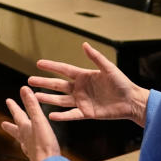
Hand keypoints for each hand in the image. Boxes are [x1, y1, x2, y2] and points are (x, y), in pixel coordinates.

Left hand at [1, 86, 61, 160]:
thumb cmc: (44, 144)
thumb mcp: (39, 121)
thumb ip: (32, 105)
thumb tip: (24, 89)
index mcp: (25, 129)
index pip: (18, 115)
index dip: (13, 107)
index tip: (8, 100)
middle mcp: (26, 139)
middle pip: (16, 130)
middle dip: (10, 125)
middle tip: (3, 124)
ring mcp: (31, 150)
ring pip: (22, 141)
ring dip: (19, 137)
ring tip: (18, 137)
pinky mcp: (38, 158)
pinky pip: (31, 151)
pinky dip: (29, 148)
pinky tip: (32, 151)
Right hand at [27, 42, 149, 126]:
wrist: (132, 101)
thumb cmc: (122, 83)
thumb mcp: (109, 69)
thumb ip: (96, 58)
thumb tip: (84, 44)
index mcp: (84, 76)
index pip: (64, 70)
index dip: (51, 66)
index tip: (38, 64)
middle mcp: (80, 88)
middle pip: (58, 85)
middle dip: (44, 83)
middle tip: (29, 81)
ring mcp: (82, 101)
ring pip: (61, 100)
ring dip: (48, 99)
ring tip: (34, 97)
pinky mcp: (87, 113)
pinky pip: (72, 114)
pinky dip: (61, 116)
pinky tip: (50, 115)